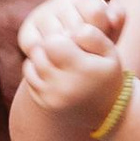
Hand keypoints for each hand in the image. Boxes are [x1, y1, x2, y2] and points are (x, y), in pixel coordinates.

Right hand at [0, 0, 96, 136]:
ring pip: (8, 80)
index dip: (85, 87)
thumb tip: (112, 19)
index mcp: (60, 16)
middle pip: (45, 76)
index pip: (77, 60)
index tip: (95, 111)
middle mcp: (30, 27)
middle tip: (65, 137)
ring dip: (18, 110)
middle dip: (54, 106)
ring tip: (26, 140)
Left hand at [15, 0, 130, 133]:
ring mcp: (52, 97)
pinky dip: (37, 71)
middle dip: (49, 46)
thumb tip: (74, 30)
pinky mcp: (44, 103)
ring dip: (41, 58)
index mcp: (81, 71)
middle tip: (63, 49)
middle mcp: (64, 87)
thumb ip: (94, 35)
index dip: (60, 37)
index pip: (52, 42)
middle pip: (40, 52)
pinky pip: (29, 79)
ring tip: (57, 59)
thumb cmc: (107, 74)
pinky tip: (52, 70)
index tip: (70, 42)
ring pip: (31, 65)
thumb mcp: (110, 52)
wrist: (107, 110)